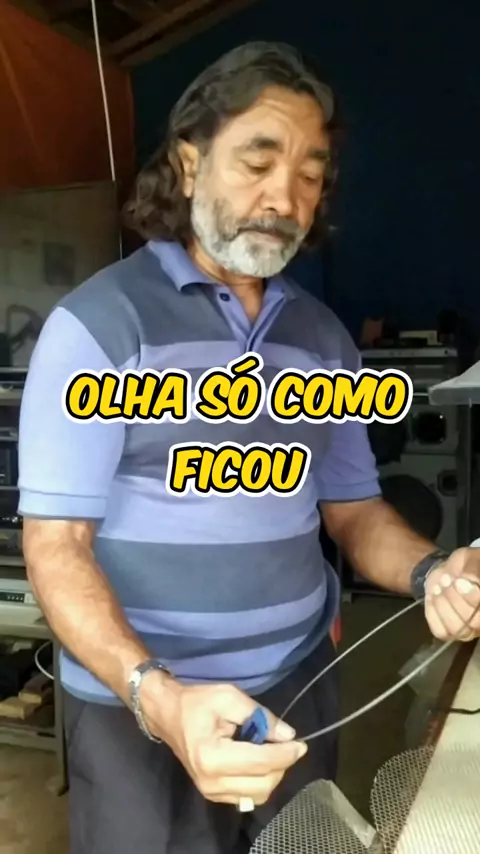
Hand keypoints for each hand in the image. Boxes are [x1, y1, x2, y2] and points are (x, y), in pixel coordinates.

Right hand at [140, 676, 306, 805]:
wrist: (167, 715)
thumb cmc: (196, 702)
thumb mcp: (229, 697)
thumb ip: (260, 716)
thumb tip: (288, 734)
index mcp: (212, 756)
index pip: (261, 762)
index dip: (286, 754)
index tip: (301, 743)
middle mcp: (211, 781)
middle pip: (263, 783)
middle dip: (281, 764)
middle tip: (287, 744)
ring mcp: (210, 792)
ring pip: (258, 794)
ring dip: (272, 774)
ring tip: (272, 751)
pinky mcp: (212, 795)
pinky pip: (247, 796)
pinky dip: (260, 781)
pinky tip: (259, 761)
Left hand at [425, 547, 479, 641]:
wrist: (448, 572)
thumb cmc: (466, 565)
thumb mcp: (472, 559)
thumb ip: (474, 569)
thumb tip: (471, 581)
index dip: (471, 597)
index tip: (458, 581)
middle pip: (471, 622)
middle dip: (454, 598)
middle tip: (445, 579)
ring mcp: (467, 631)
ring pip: (455, 628)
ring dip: (442, 605)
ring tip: (438, 587)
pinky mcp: (448, 632)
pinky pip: (440, 630)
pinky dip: (433, 612)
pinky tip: (433, 597)